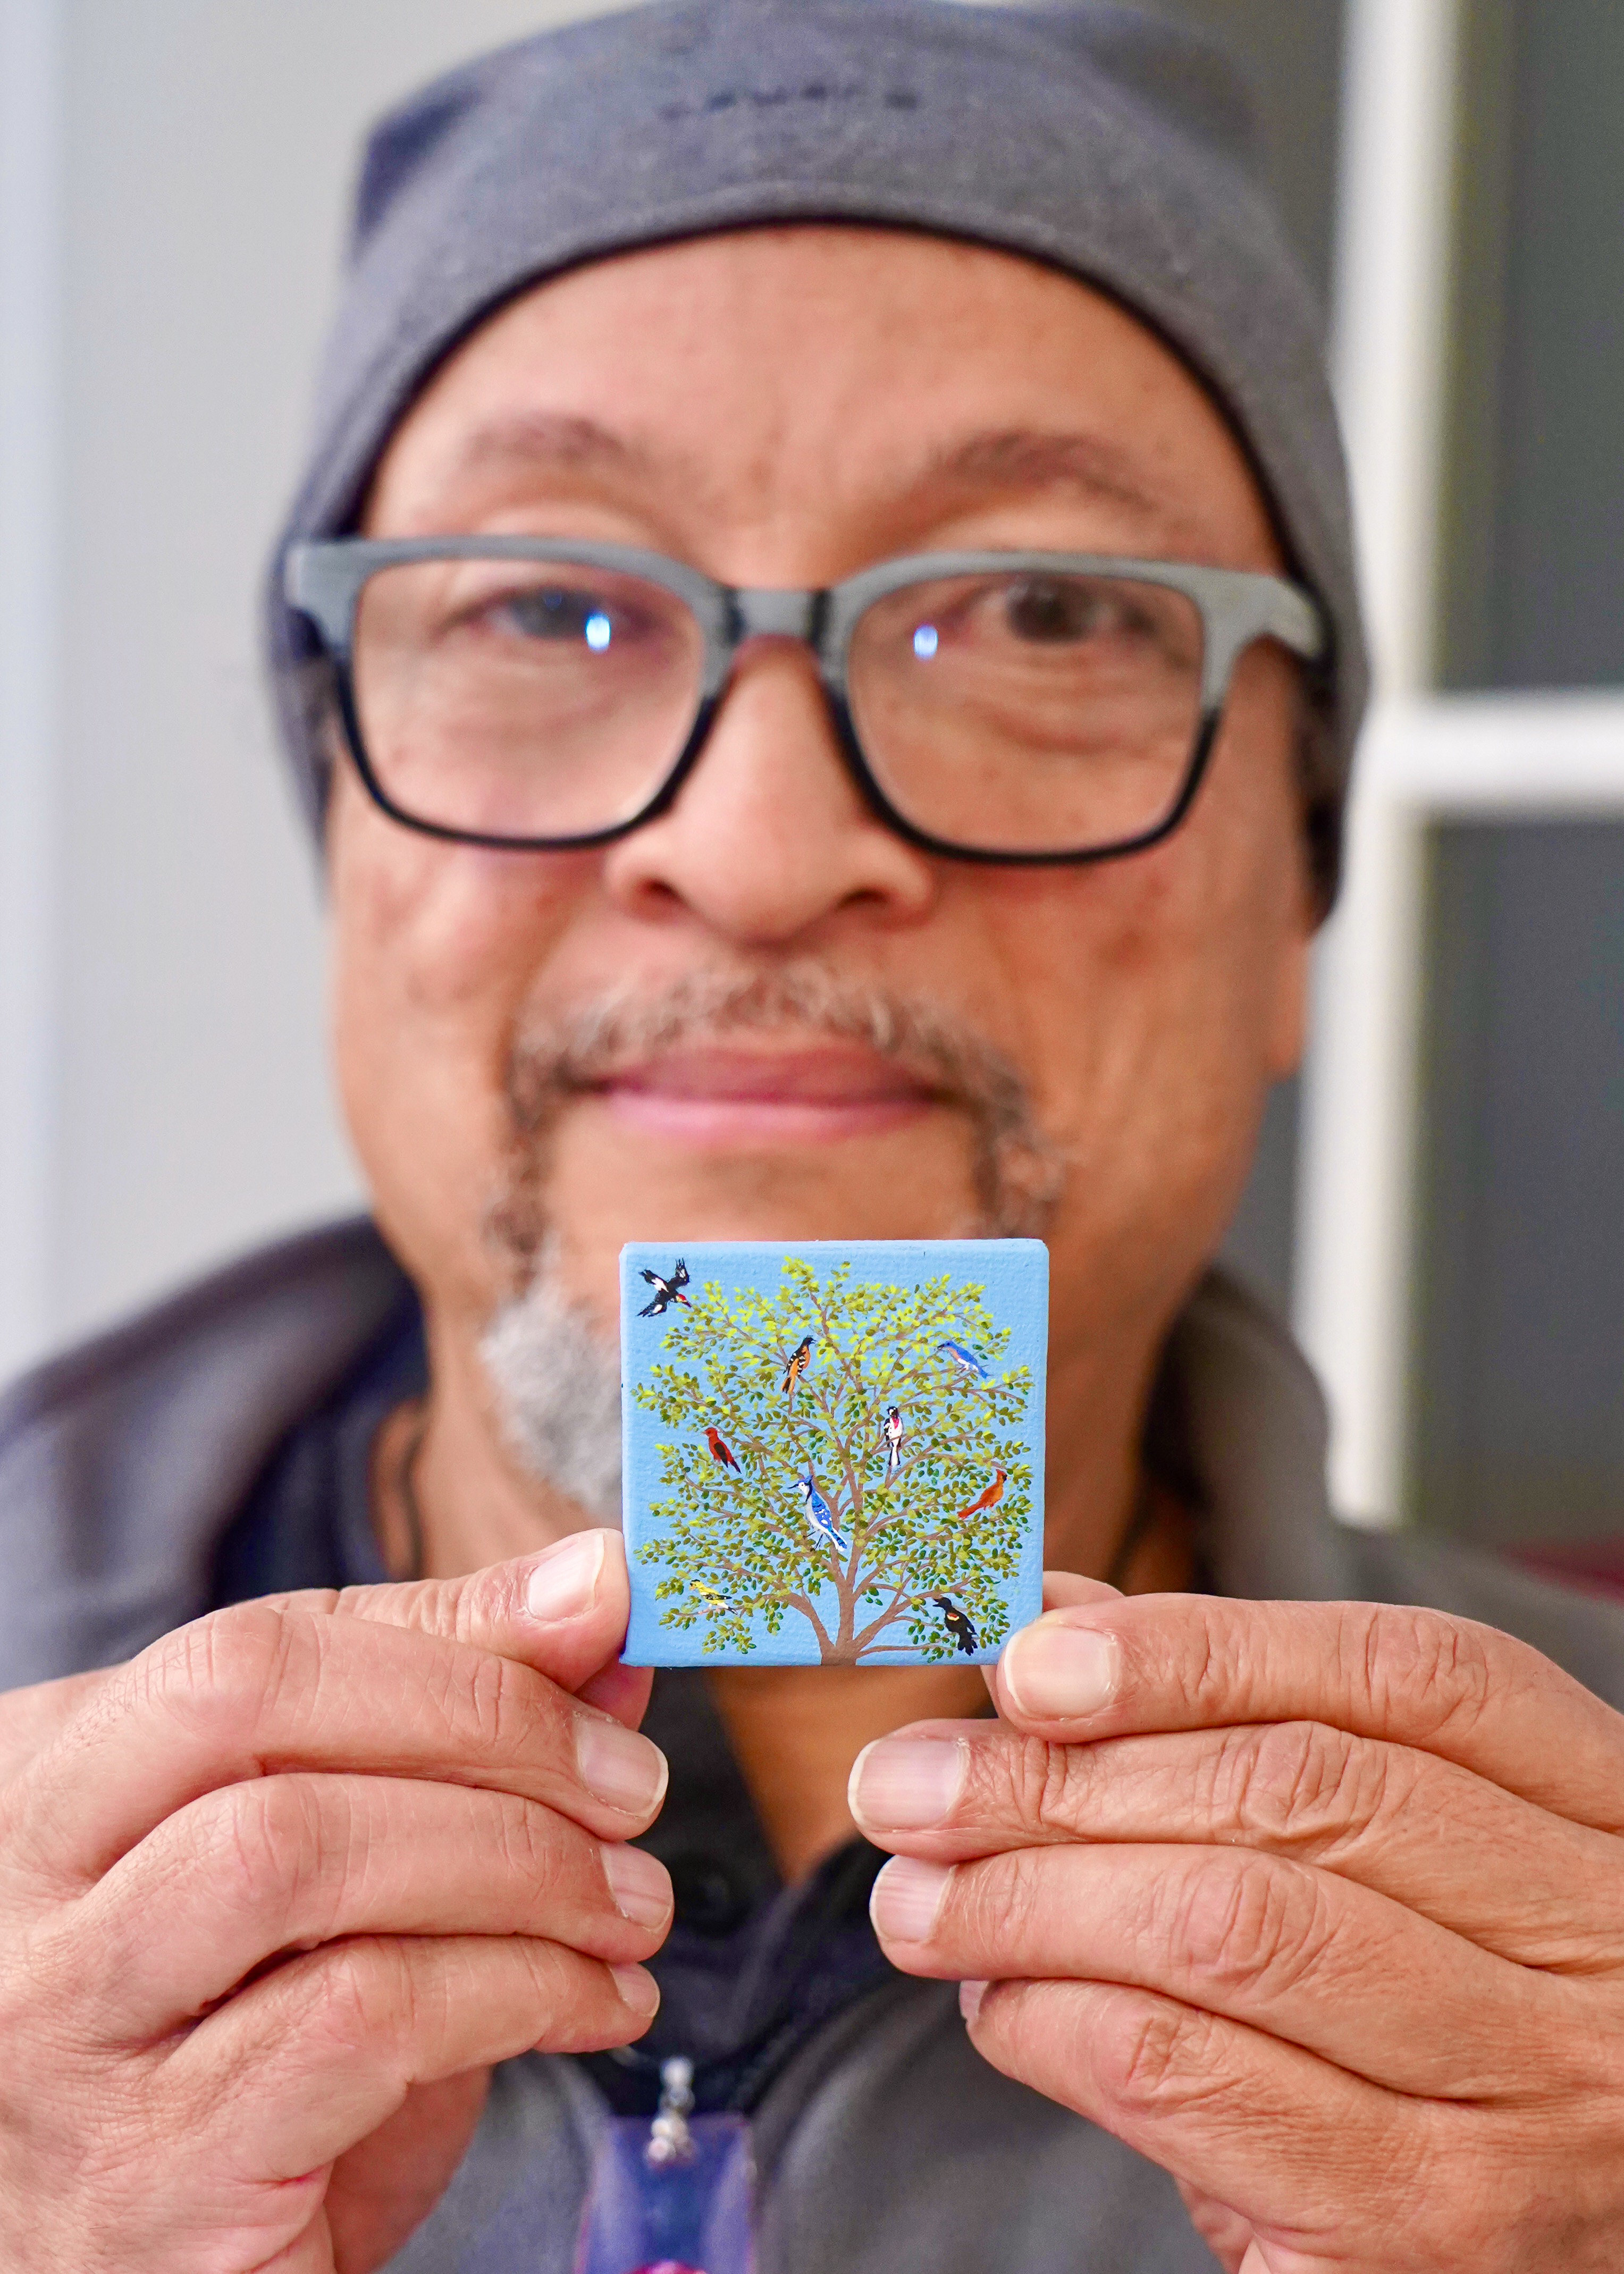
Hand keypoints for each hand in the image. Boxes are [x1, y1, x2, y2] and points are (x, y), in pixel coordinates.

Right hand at [0, 1530, 668, 2272]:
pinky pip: (359, 2021)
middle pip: (256, 1715)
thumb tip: (590, 1601)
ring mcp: (67, 2036)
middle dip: (487, 1724)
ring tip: (629, 1905)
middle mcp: (28, 1896)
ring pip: (302, 1851)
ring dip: (518, 1861)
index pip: (250, 1649)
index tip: (602, 1620)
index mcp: (58, 1784)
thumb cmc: (257, 2058)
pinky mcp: (153, 2181)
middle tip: (630, 1784)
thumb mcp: (341, 1870)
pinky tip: (591, 2003)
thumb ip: (447, 1723)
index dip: (443, 1631)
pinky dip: (516, 1988)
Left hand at [853, 1576, 1623, 2271]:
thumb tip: (1063, 1617)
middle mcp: (1593, 1940)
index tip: (1029, 1654)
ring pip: (1227, 1928)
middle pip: (1294, 1794)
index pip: (1402, 1677)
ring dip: (1028, 1900)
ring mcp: (1524, 2096)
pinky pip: (1190, 2081)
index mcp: (1599, 1809)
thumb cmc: (1473, 2012)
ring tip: (915, 1893)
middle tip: (909, 1781)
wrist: (1594, 2246)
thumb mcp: (1419, 1854)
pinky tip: (1000, 2002)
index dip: (1199, 1645)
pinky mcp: (1424, 2231)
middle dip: (1063, 1775)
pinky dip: (1056, 2025)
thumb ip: (1255, 1724)